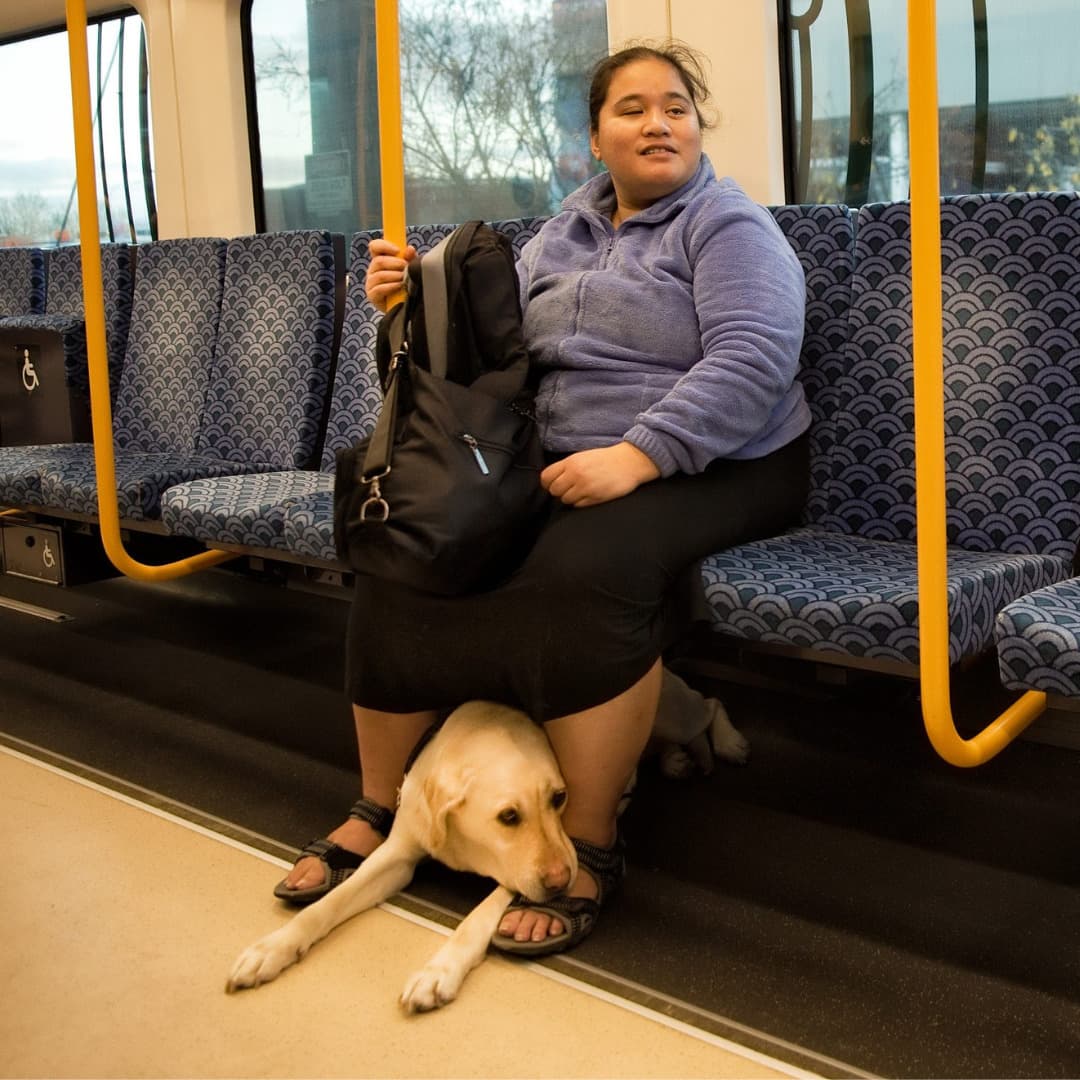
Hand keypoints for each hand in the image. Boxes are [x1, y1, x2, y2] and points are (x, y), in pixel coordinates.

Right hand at [366, 238, 416, 311]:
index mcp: (380, 259)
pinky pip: (379, 288)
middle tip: (406, 267)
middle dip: (395, 263)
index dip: (384, 245)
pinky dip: (391, 286)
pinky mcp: (372, 295)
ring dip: (395, 275)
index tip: (397, 250)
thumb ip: (410, 258)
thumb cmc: (405, 284)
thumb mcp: (409, 269)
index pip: (375, 246)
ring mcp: (370, 282)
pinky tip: (399, 286)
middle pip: (379, 261)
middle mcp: (373, 270)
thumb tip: (410, 249)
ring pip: (379, 275)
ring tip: (404, 278)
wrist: (404, 305)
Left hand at [540, 443, 659, 506]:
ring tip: (582, 491)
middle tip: (570, 488)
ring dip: (571, 498)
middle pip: (554, 491)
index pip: (546, 477)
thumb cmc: (608, 459)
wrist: (630, 462)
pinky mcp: (595, 498)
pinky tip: (590, 495)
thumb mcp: (583, 456)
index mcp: (571, 462)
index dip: (547, 483)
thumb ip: (567, 467)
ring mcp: (585, 487)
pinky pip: (578, 506)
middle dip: (560, 491)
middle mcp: (576, 474)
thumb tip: (552, 480)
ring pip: (565, 500)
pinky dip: (581, 502)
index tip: (552, 485)